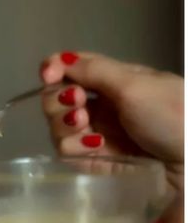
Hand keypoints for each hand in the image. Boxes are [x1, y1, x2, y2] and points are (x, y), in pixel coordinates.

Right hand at [40, 51, 183, 190]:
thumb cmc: (172, 116)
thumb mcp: (135, 85)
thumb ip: (93, 70)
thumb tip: (60, 58)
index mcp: (113, 81)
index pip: (71, 68)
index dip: (54, 69)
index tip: (49, 75)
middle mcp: (102, 106)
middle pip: (56, 99)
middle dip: (59, 101)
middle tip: (81, 107)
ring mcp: (99, 135)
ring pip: (58, 127)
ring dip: (67, 127)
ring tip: (91, 133)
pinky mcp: (99, 163)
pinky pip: (69, 154)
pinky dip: (77, 150)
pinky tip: (97, 149)